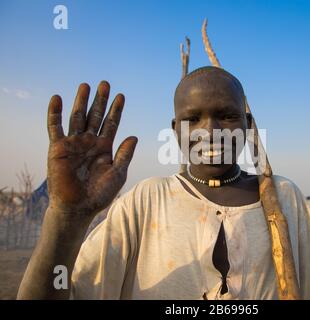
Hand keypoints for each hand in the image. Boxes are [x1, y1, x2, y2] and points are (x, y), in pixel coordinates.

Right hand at [47, 81, 136, 218]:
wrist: (79, 207)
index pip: (111, 124)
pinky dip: (55, 113)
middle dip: (100, 100)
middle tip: (105, 84)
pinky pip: (55, 127)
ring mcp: (74, 144)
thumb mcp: (117, 173)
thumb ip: (125, 155)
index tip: (121, 96)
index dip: (116, 110)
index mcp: (104, 147)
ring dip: (81, 101)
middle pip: (95, 116)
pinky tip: (57, 98)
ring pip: (77, 117)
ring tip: (85, 85)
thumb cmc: (99, 194)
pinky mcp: (58, 148)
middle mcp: (89, 142)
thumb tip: (134, 136)